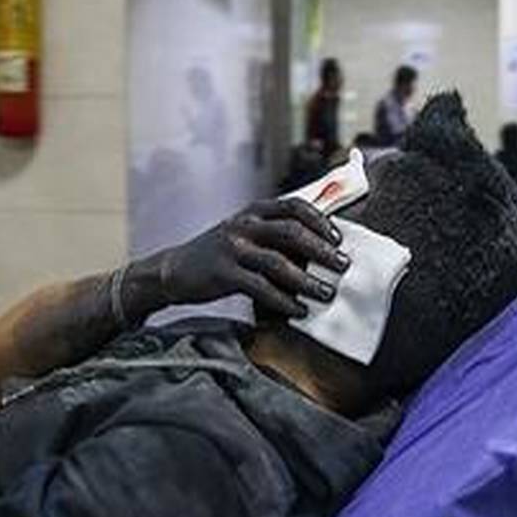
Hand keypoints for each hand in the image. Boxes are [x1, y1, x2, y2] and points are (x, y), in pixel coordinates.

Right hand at [141, 198, 348, 318]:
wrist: (173, 270)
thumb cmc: (220, 254)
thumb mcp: (246, 234)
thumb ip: (275, 235)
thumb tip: (319, 250)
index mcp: (254, 212)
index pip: (294, 206)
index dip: (320, 220)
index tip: (339, 238)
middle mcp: (244, 225)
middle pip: (291, 232)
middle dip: (322, 250)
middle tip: (343, 266)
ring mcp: (232, 248)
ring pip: (278, 262)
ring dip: (307, 280)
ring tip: (327, 293)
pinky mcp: (223, 273)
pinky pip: (260, 287)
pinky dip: (283, 300)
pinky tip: (299, 310)